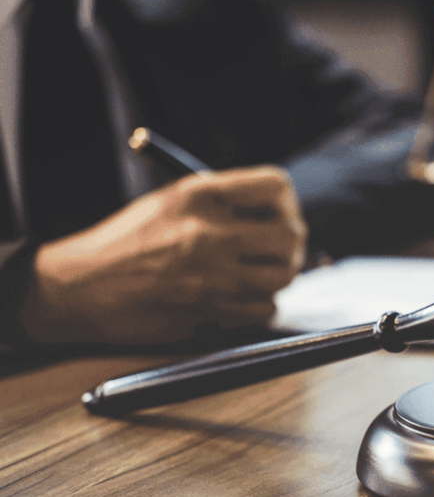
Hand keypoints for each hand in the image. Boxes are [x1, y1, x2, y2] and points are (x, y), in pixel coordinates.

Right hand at [19, 166, 307, 343]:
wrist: (79, 286)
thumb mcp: (172, 202)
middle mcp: (209, 230)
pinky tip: (236, 297)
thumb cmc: (127, 242)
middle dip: (290, 245)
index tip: (279, 215)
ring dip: (275, 277)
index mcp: (200, 194)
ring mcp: (211, 273)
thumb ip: (223, 202)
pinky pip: (264, 308)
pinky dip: (258, 305)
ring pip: (283, 275)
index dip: (285, 203)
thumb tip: (279, 212)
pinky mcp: (209, 309)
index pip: (276, 186)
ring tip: (254, 274)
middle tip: (276, 252)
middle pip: (291, 235)